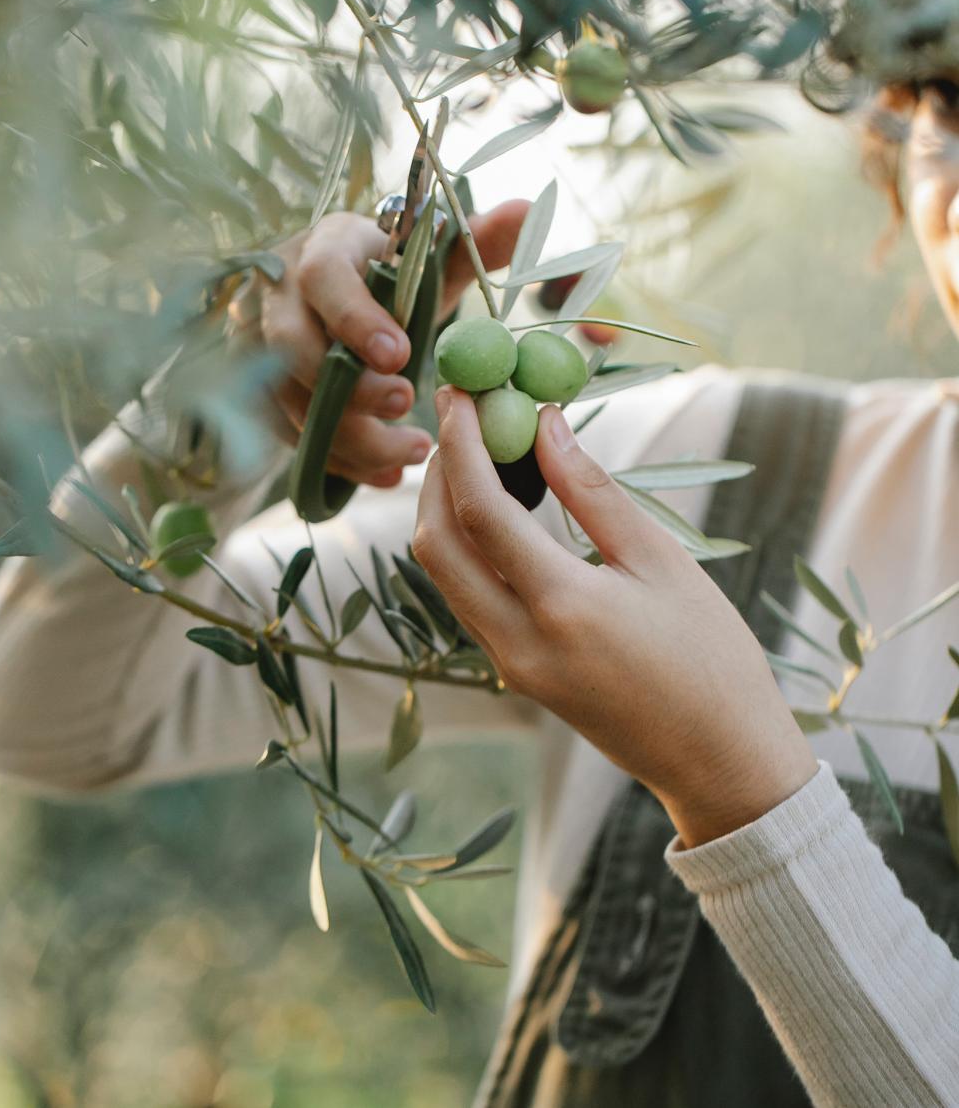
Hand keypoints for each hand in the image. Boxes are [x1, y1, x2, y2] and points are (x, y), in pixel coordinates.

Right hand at [237, 203, 527, 488]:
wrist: (344, 294)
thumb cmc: (392, 274)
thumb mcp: (433, 255)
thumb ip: (479, 239)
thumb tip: (527, 210)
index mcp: (324, 247)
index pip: (322, 277)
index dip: (355, 319)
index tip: (402, 356)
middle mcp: (281, 295)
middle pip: (292, 347)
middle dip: (348, 386)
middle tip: (405, 405)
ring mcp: (263, 347)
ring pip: (288, 400)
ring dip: (350, 436)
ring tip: (413, 451)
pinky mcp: (265, 393)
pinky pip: (291, 436)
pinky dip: (341, 461)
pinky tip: (386, 473)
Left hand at [413, 387, 817, 847]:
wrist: (720, 764)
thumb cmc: (711, 657)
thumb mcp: (661, 563)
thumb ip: (593, 492)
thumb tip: (545, 426)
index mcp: (561, 607)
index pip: (480, 511)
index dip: (461, 444)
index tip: (461, 392)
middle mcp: (517, 640)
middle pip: (436, 543)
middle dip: (438, 473)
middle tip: (460, 417)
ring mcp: (509, 664)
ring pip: (444, 573)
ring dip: (445, 508)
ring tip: (478, 451)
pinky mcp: (515, 674)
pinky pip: (467, 598)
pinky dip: (467, 546)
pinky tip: (497, 508)